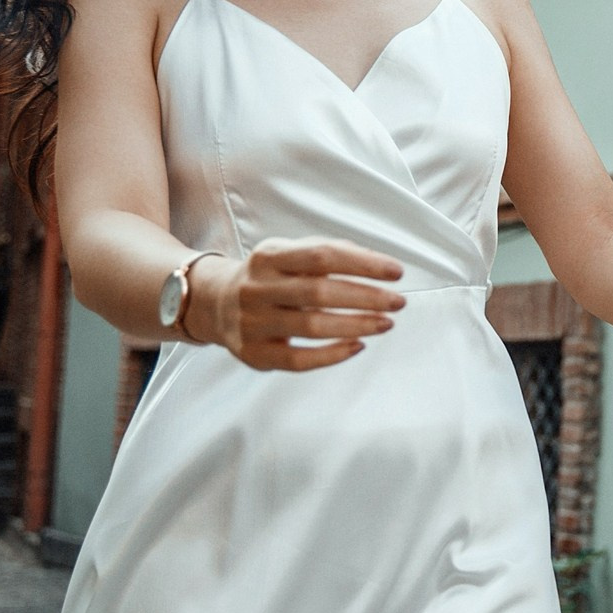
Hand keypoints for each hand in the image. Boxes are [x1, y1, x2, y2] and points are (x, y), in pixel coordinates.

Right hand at [184, 236, 405, 371]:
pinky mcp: (254, 354)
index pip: (322, 256)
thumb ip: (331, 253)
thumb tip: (380, 265)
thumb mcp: (291, 253)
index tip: (396, 272)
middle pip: (318, 292)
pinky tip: (358, 346)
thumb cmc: (271, 276)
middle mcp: (257, 288)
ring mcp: (252, 323)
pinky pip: (298, 360)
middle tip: (398, 302)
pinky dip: (332, 355)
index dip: (363, 263)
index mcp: (269, 256)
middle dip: (366, 297)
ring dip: (356, 325)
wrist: (214, 302)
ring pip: (311, 327)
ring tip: (385, 323)